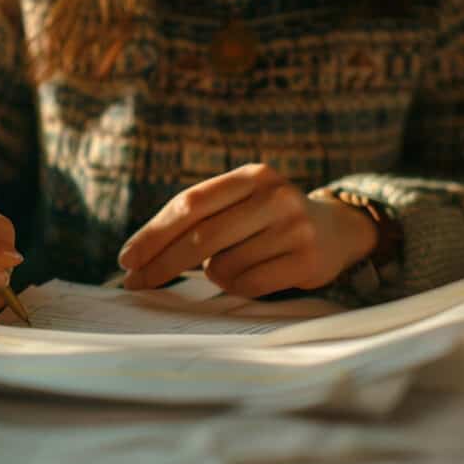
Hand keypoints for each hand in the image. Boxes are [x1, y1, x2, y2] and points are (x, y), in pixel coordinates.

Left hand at [118, 164, 376, 297]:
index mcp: (251, 176)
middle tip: (136, 283)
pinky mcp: (307, 260)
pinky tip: (248, 276)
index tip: (127, 259)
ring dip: (213, 274)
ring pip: (224, 266)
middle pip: (201, 238)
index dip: (153, 234)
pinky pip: (249, 285)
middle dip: (161, 264)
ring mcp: (294, 228)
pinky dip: (237, 287)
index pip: (189, 205)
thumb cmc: (268, 220)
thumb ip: (199, 218)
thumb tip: (138, 258)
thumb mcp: (240, 202)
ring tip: (231, 265)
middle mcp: (274, 196)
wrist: (336, 230)